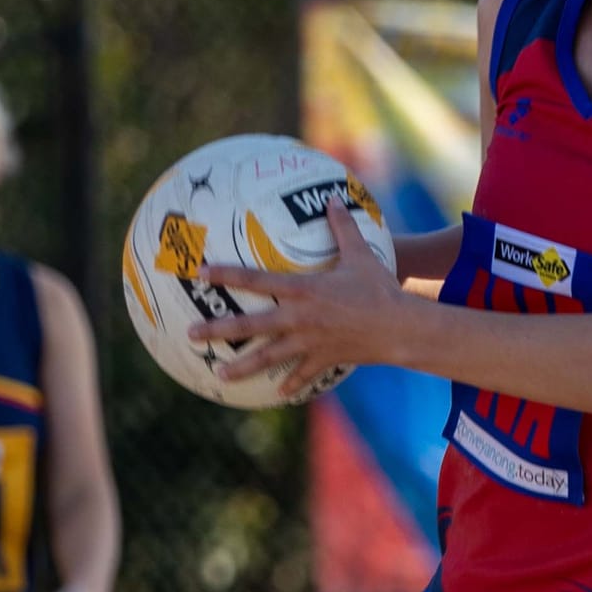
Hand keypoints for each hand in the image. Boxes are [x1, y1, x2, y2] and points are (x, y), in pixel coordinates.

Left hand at [192, 198, 403, 396]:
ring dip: (241, 367)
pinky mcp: (325, 359)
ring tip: (218, 374)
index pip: (256, 280)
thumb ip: (343, 227)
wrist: (400, 328)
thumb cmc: (380, 288)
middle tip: (191, 334)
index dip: (227, 274)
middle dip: (218, 330)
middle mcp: (299, 318)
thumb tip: (334, 197)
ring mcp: (309, 342)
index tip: (201, 272)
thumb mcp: (361, 254)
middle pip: (251, 326)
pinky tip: (277, 394)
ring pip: (268, 357)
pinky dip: (290, 383)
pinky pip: (302, 373)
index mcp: (303, 289)